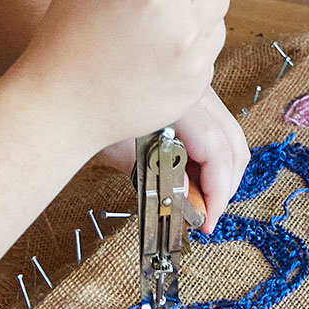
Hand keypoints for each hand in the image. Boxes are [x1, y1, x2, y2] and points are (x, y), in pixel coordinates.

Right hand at [0, 0, 230, 154]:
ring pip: (218, 21)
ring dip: (195, 17)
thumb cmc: (63, 36)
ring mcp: (193, 65)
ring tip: (149, 30)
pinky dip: (188, 50)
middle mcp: (185, 30)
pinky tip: (150, 58)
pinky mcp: (194, 90)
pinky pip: (207, 55)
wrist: (56, 108)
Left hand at [87, 86, 249, 234]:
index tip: (207, 220)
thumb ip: (158, 174)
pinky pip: (218, 129)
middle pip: (234, 143)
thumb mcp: (120, 150)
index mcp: (179, 102)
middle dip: (226, 185)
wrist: (75, 88)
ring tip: (200, 200)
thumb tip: (187, 197)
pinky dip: (213, 157)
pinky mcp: (194, 98)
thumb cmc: (89, 115)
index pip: (217, 149)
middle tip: (207, 215)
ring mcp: (198, 91)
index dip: (218, 190)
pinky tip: (194, 176)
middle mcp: (195, 91)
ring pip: (231, 136)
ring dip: (222, 172)